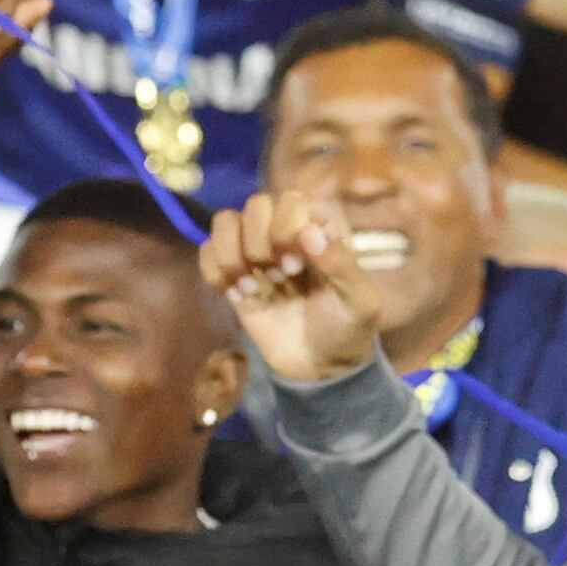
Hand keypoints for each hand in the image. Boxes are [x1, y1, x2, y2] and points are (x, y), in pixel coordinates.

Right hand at [198, 190, 385, 382]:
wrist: (321, 364)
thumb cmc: (347, 327)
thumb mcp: (359, 301)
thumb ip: (341, 265)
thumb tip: (309, 232)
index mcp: (322, 227)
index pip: (290, 201)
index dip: (286, 230)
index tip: (296, 267)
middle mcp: (287, 231)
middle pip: (255, 206)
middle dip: (260, 244)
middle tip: (279, 277)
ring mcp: (257, 251)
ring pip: (225, 222)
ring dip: (233, 256)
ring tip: (252, 287)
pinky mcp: (234, 274)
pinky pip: (207, 251)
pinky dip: (215, 272)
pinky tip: (236, 295)